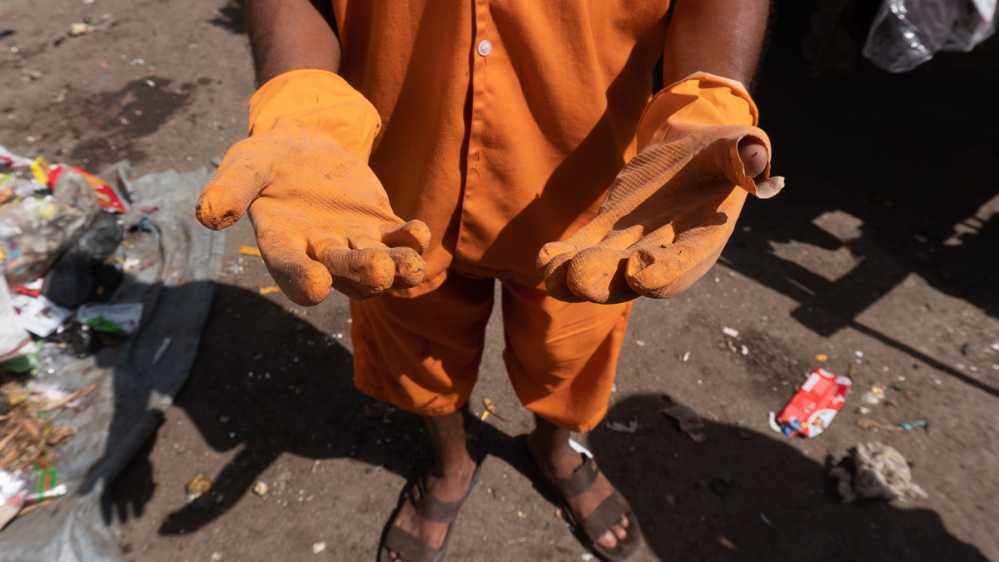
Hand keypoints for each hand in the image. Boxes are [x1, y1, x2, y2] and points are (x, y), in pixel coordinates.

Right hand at [197, 124, 429, 304]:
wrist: (301, 146)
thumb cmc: (266, 161)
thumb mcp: (244, 165)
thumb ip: (230, 189)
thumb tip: (208, 216)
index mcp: (282, 242)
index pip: (289, 268)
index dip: (301, 279)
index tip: (316, 287)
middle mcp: (319, 251)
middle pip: (342, 271)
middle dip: (361, 273)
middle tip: (378, 271)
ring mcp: (353, 241)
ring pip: (377, 265)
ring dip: (397, 269)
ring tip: (412, 266)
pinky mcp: (378, 226)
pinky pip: (398, 241)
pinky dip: (410, 240)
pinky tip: (419, 234)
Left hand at [537, 124, 782, 303]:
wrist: (692, 147)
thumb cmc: (723, 150)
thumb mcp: (739, 146)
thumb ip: (744, 155)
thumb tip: (755, 158)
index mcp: (699, 242)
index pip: (678, 268)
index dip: (658, 273)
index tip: (638, 267)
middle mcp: (661, 255)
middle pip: (628, 282)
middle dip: (602, 282)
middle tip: (580, 275)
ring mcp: (628, 249)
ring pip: (598, 274)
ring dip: (572, 278)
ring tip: (551, 271)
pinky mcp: (604, 234)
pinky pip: (579, 252)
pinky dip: (560, 259)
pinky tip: (544, 257)